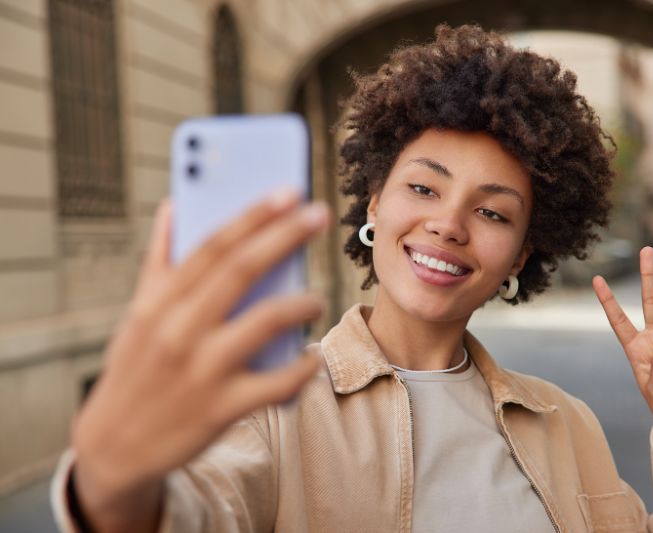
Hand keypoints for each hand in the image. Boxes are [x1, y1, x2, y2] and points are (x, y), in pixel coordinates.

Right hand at [72, 191, 329, 529]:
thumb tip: (173, 206)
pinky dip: (303, 367)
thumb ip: (160, 260)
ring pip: (267, 321)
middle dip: (285, 236)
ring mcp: (202, 371)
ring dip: (301, 303)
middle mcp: (179, 330)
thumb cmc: (136, 369)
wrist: (115, 447)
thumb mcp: (138, 313)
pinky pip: (279, 382)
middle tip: (320, 214)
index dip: (253, 215)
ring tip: (316, 299)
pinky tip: (310, 357)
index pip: (212, 246)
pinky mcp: (222, 409)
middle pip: (242, 270)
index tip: (288, 191)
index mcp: (159, 302)